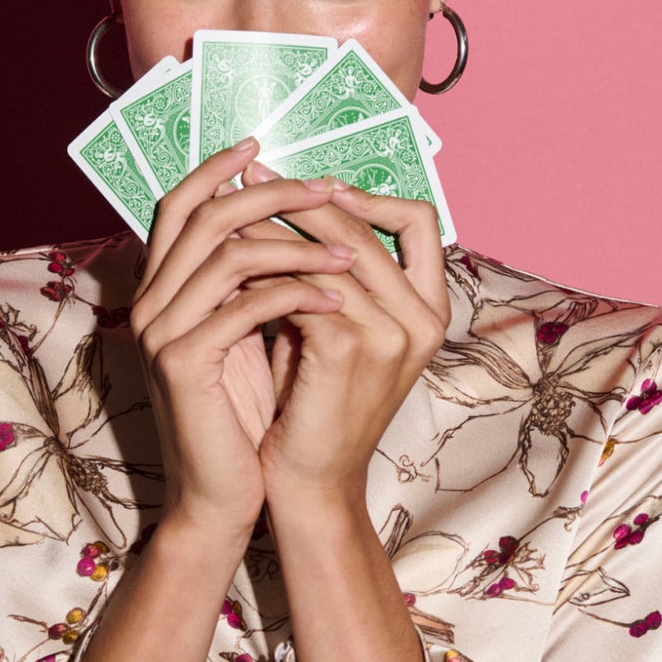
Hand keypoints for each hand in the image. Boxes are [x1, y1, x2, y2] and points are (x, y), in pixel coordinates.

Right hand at [129, 138, 359, 542]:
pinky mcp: (182, 364)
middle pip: (203, 215)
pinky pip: (244, 308)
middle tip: (328, 188)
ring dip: (298, 247)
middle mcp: (148, 302)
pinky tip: (339, 304)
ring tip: (350, 256)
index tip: (266, 145)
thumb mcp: (245, 337)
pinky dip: (298, 297)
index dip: (218, 167)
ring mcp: (159, 332)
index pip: (178, 204)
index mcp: (159, 289)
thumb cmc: (240, 418)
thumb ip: (247, 283)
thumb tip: (285, 221)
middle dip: (273, 195)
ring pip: (228, 256)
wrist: (220, 496)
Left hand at [240, 169, 451, 515]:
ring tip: (232, 212)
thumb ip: (331, 282)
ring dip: (275, 226)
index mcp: (430, 312)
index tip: (313, 186)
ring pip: (332, 251)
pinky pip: (301, 287)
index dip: (368, 194)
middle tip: (251, 176)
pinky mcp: (346, 351)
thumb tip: (291, 210)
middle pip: (366, 226)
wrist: (307, 486)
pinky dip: (264, 271)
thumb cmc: (312, 412)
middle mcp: (422, 320)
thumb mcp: (334, 335)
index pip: (420, 220)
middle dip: (302, 197)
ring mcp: (390, 336)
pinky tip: (231, 266)